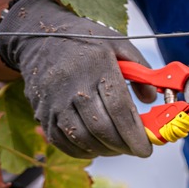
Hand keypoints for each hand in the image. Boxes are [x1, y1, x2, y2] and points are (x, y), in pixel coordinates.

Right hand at [0, 0, 155, 157]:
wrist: (37, 36)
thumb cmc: (86, 41)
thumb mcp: (119, 45)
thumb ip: (142, 70)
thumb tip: (151, 99)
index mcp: (97, 66)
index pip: (119, 108)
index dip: (134, 133)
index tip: (146, 148)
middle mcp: (72, 84)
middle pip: (101, 127)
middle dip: (123, 146)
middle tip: (136, 150)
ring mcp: (54, 100)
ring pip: (81, 138)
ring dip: (105, 150)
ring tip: (119, 149)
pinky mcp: (41, 111)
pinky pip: (61, 141)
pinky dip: (82, 151)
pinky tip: (96, 148)